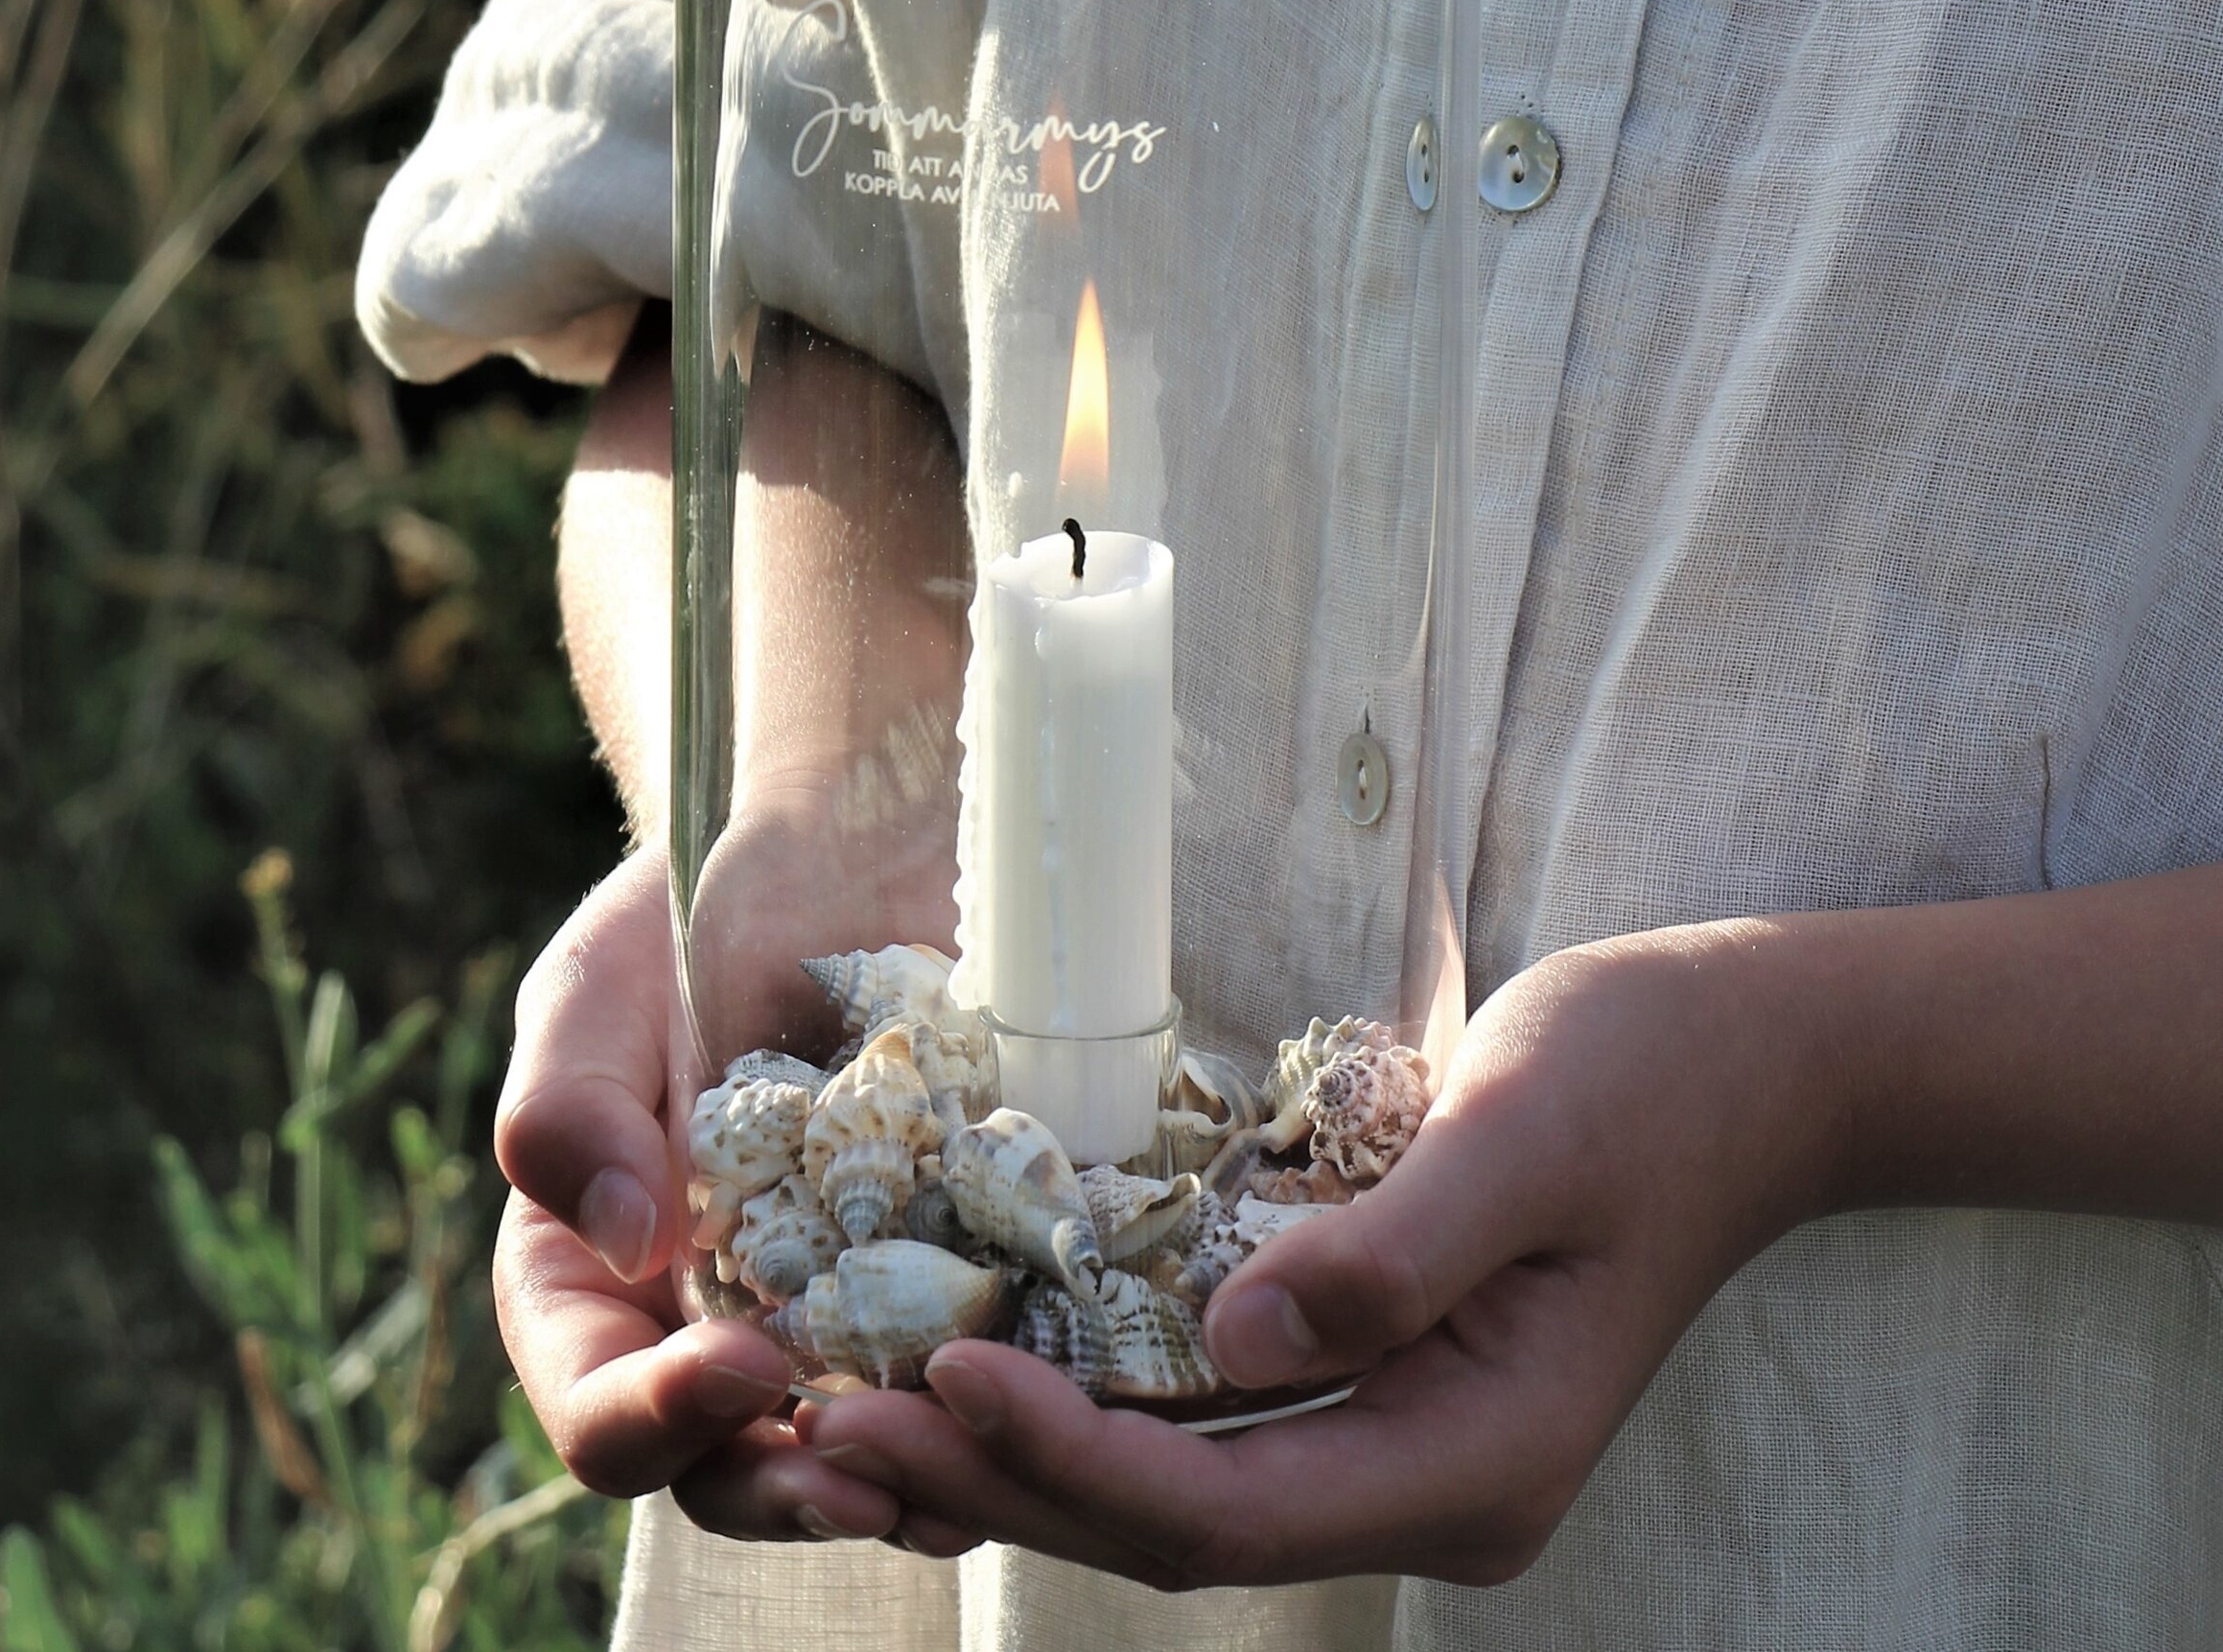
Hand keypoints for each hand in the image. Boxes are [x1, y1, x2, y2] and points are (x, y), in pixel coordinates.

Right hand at [495, 847, 968, 1542]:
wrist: (848, 841)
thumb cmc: (695, 913)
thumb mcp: (597, 987)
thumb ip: (565, 1109)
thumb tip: (623, 1242)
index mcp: (597, 1276)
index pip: (598, 1398)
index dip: (655, 1416)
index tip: (744, 1366)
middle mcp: (710, 1321)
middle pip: (726, 1463)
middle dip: (786, 1488)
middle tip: (861, 1480)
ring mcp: (835, 1312)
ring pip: (854, 1448)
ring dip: (903, 1479)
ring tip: (957, 1474)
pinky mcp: (947, 1277)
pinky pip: (963, 1374)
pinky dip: (993, 1402)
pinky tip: (1038, 1402)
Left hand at [799, 921, 1842, 1585]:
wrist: (1751, 1061)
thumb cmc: (1648, 1074)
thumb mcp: (1528, 1137)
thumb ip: (1391, 1251)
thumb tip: (1231, 1345)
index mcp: (1478, 1461)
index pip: (1232, 1512)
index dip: (1075, 1461)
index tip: (944, 1379)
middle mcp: (1428, 1488)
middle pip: (1182, 1527)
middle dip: (1009, 1477)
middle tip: (837, 1413)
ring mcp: (1399, 1446)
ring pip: (1180, 1491)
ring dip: (1028, 1456)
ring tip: (866, 1405)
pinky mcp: (1372, 1385)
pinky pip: (1206, 1426)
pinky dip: (1090, 1405)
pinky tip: (988, 1357)